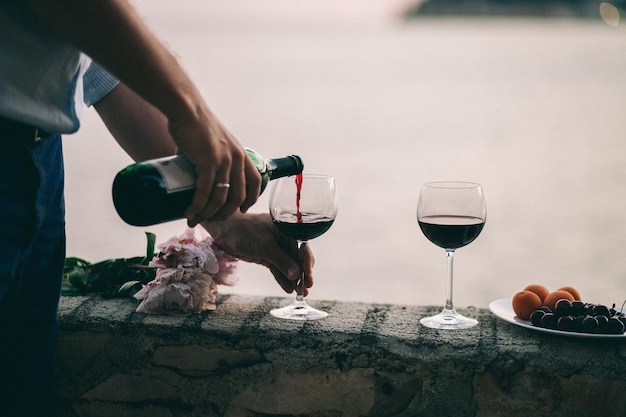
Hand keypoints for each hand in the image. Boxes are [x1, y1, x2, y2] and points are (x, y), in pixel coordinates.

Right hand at [168, 107, 260, 225]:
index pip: (256, 182)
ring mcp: (224, 161)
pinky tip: (191, 213)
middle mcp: (237, 159)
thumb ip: (209, 159)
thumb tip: (193, 174)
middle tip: (211, 220)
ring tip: (195, 220)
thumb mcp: (213, 144)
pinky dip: (198, 206)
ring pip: (221, 198)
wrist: (186, 109)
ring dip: (209, 214)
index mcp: (241, 154)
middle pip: (238, 197)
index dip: (251, 199)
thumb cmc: (194, 124)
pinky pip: (206, 192)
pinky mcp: (208, 162)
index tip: (241, 210)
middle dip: (225, 214)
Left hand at [202, 213, 314, 294]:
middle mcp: (285, 239)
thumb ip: (281, 260)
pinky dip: (283, 279)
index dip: (307, 264)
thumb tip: (296, 275)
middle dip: (302, 274)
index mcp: (288, 230)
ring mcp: (277, 249)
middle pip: (298, 259)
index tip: (308, 278)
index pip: (303, 248)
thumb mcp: (265, 246)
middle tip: (306, 289)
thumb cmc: (245, 231)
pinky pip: (278, 269)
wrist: (225, 230)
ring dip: (294, 279)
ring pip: (289, 266)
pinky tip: (289, 289)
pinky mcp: (268, 257)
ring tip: (300, 294)